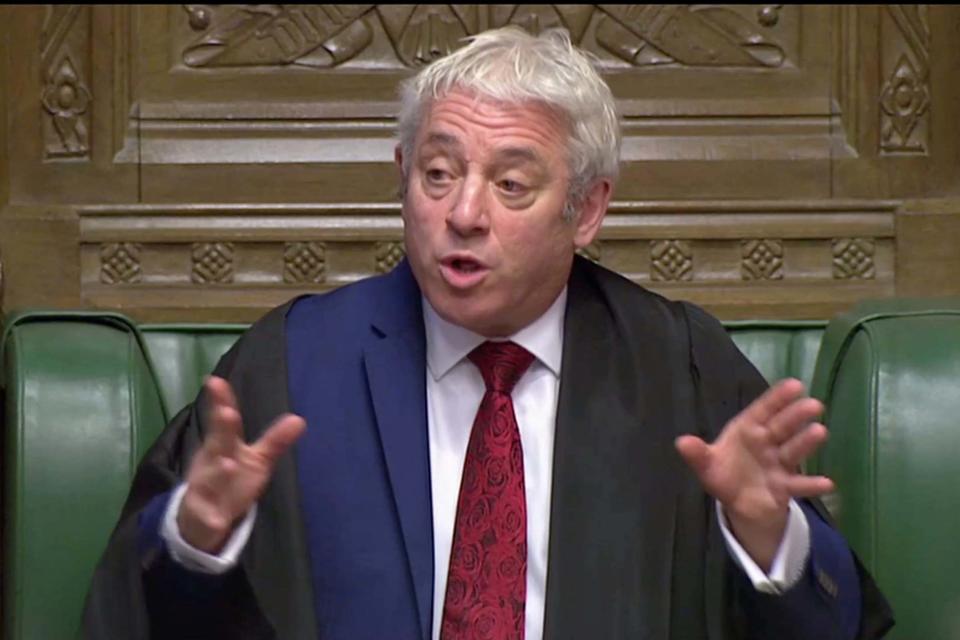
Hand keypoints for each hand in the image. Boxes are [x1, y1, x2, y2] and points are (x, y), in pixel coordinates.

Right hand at [177, 376, 305, 552]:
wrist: (201, 519)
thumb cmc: (231, 479)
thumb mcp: (256, 460)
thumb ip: (275, 441)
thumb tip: (300, 419)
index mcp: (223, 447)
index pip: (225, 423)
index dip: (221, 402)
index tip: (215, 381)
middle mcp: (212, 463)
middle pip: (217, 445)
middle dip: (221, 430)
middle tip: (227, 413)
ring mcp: (205, 490)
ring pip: (210, 481)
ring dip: (219, 472)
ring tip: (229, 463)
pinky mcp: (205, 517)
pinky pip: (208, 519)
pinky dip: (212, 519)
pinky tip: (219, 521)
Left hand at [675, 379, 832, 570]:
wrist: (739, 502)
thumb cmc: (724, 472)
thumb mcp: (707, 465)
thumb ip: (697, 454)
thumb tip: (681, 442)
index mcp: (747, 430)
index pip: (763, 410)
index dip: (777, 398)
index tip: (795, 384)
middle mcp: (766, 443)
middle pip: (781, 428)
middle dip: (796, 417)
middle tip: (814, 404)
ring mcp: (777, 464)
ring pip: (792, 451)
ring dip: (806, 443)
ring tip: (820, 431)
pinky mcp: (784, 487)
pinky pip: (798, 485)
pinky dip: (811, 484)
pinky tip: (828, 483)